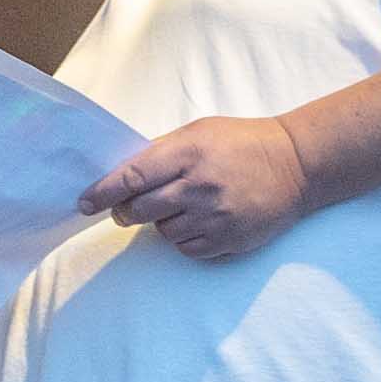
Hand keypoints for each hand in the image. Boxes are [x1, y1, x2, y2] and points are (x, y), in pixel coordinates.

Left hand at [82, 113, 314, 262]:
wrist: (297, 164)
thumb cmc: (242, 143)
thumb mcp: (198, 131)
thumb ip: (159, 150)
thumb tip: (118, 171)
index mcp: (188, 153)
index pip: (131, 177)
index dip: (101, 193)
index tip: (83, 203)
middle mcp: (200, 186)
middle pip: (139, 211)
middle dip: (125, 212)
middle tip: (126, 209)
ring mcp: (216, 216)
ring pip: (162, 233)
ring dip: (161, 223)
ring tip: (182, 206)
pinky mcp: (230, 239)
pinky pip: (187, 249)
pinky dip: (184, 239)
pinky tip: (200, 221)